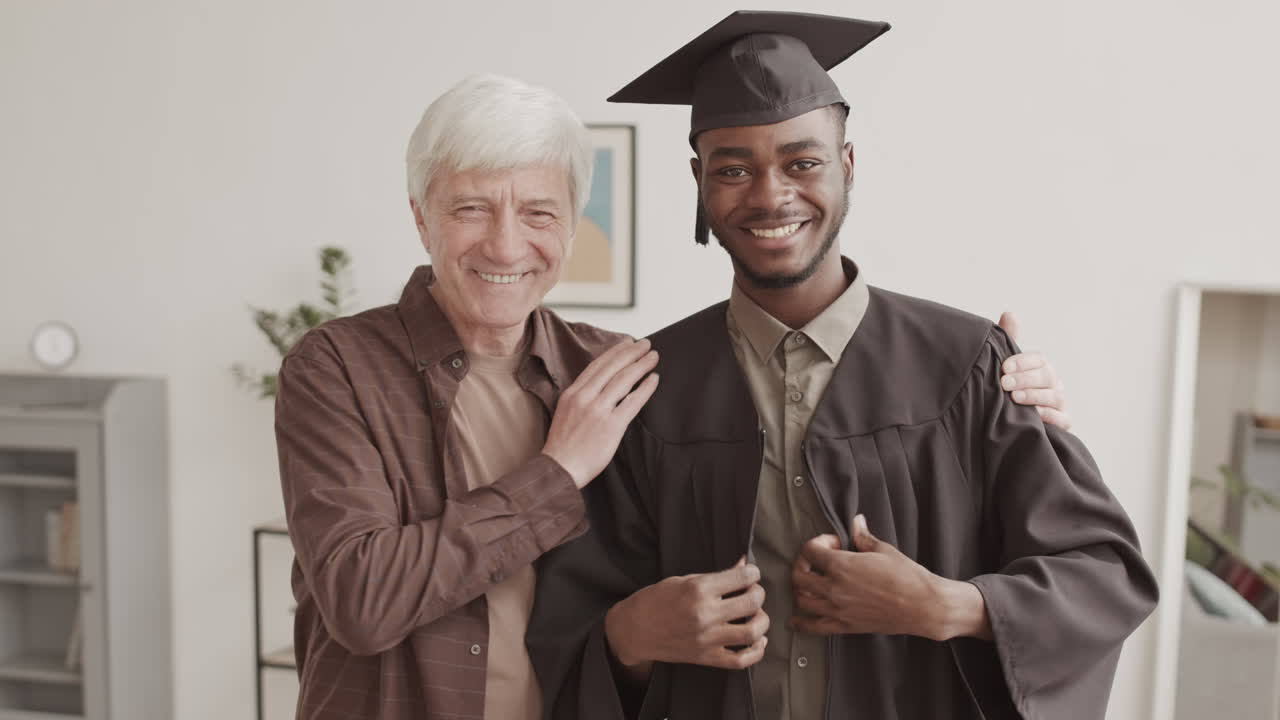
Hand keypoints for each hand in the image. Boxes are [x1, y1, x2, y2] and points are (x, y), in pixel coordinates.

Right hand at [542, 338, 658, 487]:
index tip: (627, 343)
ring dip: (641, 365)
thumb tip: (602, 386)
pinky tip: (654, 380)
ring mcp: (599, 410)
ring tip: (653, 357)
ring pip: (624, 379)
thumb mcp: (565, 412)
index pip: (597, 365)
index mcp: (572, 393)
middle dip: (631, 352)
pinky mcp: (612, 425)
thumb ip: (582, 397)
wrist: (559, 468)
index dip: (614, 352)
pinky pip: (633, 401)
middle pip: (613, 367)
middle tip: (646, 344)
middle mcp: (585, 397)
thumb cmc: (563, 446)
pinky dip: (645, 388)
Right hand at [605, 557, 768, 675]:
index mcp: (698, 590)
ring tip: (755, 614)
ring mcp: (707, 639)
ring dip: (762, 620)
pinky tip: (758, 640)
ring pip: (752, 632)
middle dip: (758, 593)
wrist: (634, 631)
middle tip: (753, 591)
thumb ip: (716, 576)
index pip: (742, 577)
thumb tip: (742, 565)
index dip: (752, 572)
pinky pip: (741, 660)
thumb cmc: (655, 601)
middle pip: (752, 602)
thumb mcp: (683, 579)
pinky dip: (756, 651)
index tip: (750, 573)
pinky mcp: (706, 658)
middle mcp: (705, 614)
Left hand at [789, 516, 989, 641]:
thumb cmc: (907, 576)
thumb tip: (856, 521)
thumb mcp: (884, 550)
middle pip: (798, 575)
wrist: (923, 606)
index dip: (818, 542)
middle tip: (816, 562)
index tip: (833, 543)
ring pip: (801, 600)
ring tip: (811, 584)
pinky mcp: (846, 626)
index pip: (809, 550)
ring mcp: (838, 609)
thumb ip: (863, 536)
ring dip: (800, 589)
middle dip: (803, 564)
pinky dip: (801, 624)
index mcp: (842, 566)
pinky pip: (815, 628)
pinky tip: (795, 620)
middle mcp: (834, 588)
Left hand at [997, 311, 1071, 430]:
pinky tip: (1035, 415)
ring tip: (1014, 398)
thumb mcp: (1006, 366)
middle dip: (1025, 378)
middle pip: (1047, 375)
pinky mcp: (1061, 422)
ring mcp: (1059, 403)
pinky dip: (1050, 416)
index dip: (1022, 361)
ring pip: (1055, 396)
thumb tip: (1010, 314)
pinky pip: (1062, 419)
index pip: (1038, 359)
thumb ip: (1009, 340)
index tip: (1004, 366)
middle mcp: (1053, 382)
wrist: (1007, 421)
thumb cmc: (1009, 388)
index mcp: (1041, 366)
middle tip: (1004, 383)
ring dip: (1034, 396)